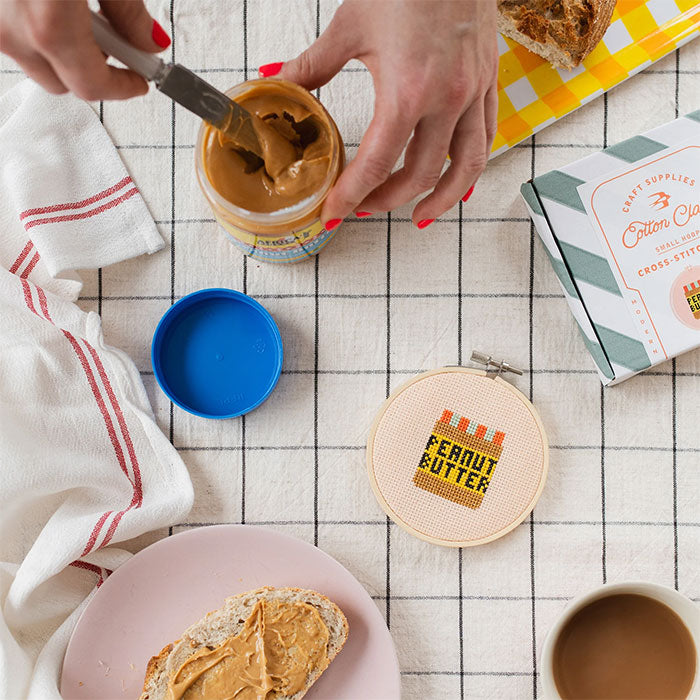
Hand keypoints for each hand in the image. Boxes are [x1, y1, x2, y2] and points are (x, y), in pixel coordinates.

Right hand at [0, 0, 170, 100]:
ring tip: (79, 9)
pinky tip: (52, 1)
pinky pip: (13, 35)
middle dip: (94, 71)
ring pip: (35, 61)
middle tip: (118, 42)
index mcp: (49, 27)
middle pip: (62, 84)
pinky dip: (37, 28)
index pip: (94, 87)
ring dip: (64, 48)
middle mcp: (10, 32)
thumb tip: (149, 43)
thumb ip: (128, 12)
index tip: (141, 80)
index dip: (123, 88)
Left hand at [261, 0, 497, 228]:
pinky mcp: (489, 84)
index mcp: (408, 91)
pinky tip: (454, 181)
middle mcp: (447, 100)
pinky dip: (469, 168)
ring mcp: (473, 94)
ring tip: (419, 217)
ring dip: (441, 200)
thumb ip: (313, 65)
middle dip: (387, 200)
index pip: (377, 164)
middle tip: (363, 208)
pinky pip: (486, 140)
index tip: (334, 212)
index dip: (352, 195)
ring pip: (465, 168)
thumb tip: (281, 83)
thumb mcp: (350, 26)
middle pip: (420, 174)